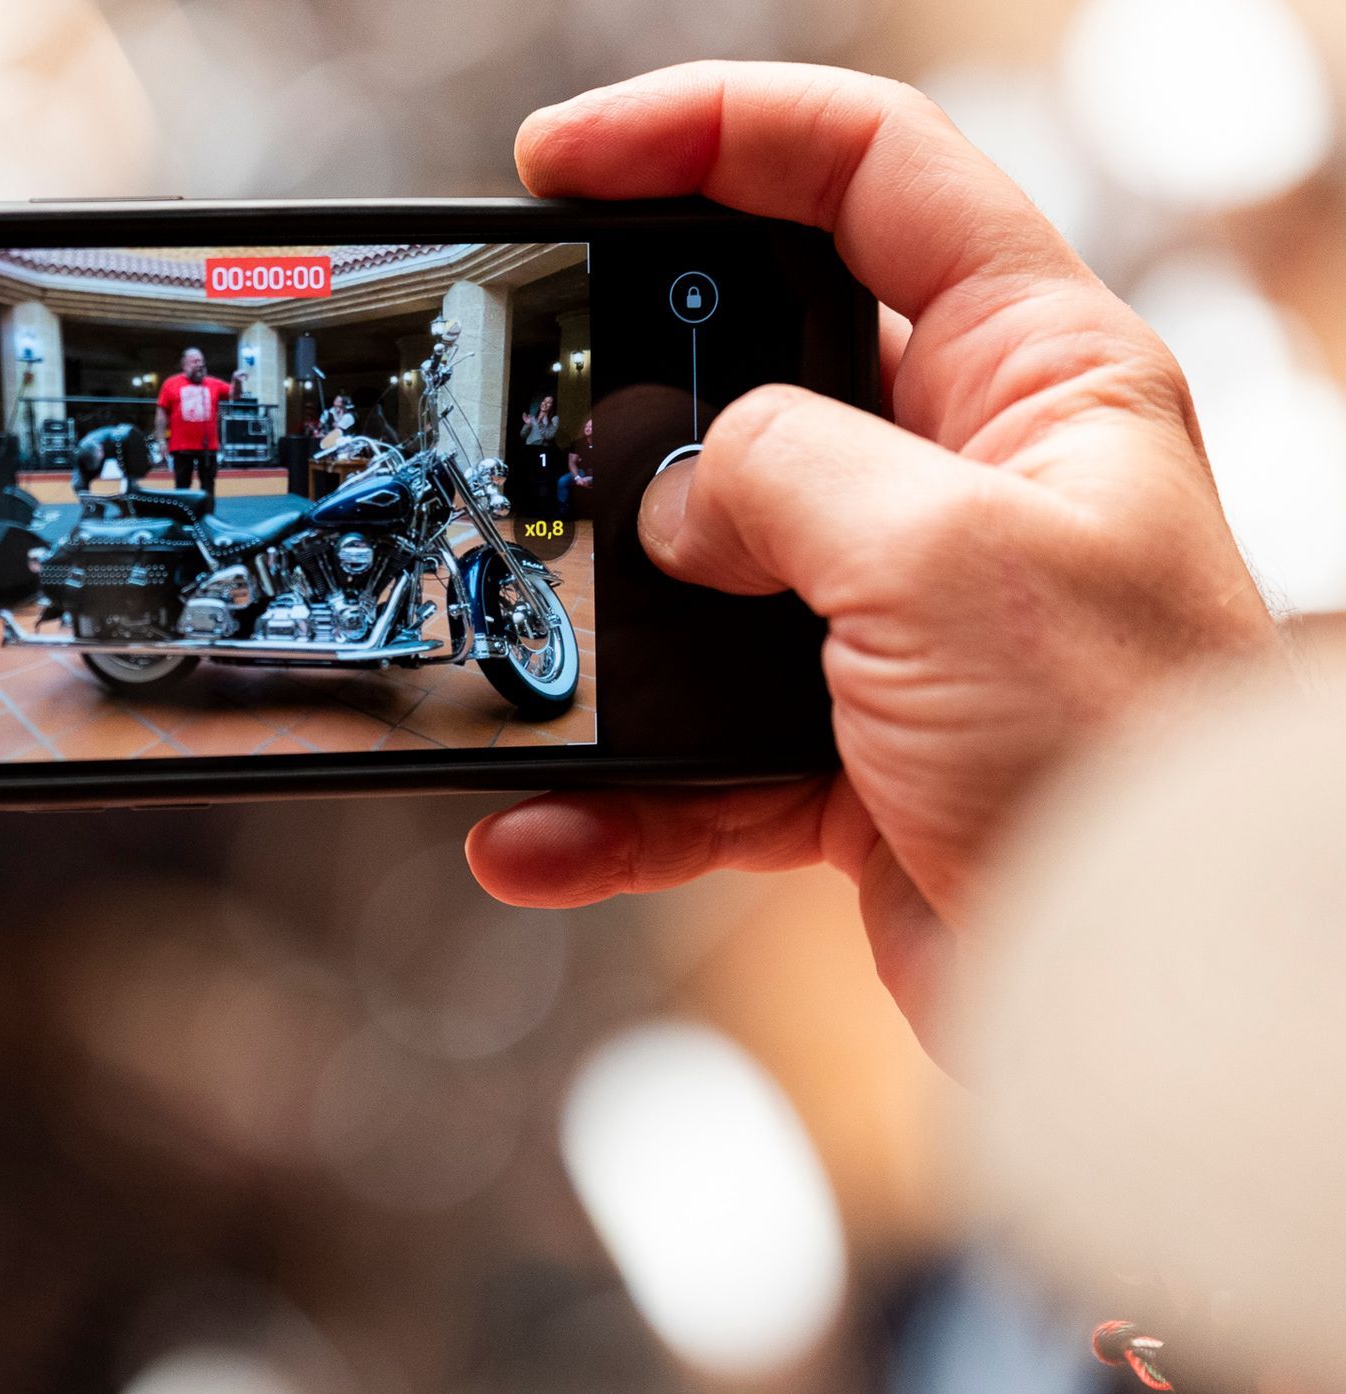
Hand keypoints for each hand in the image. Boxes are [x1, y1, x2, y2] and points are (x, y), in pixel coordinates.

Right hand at [465, 62, 1278, 1032]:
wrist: (1137, 991)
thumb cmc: (1116, 754)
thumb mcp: (944, 556)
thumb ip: (783, 476)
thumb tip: (675, 499)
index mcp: (1031, 372)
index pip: (866, 173)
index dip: (711, 133)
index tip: (566, 161)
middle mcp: (960, 479)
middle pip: (758, 370)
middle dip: (636, 396)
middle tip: (533, 411)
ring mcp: (893, 614)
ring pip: (705, 577)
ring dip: (611, 633)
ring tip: (524, 642)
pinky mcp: (842, 743)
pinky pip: (694, 747)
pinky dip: (617, 795)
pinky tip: (543, 833)